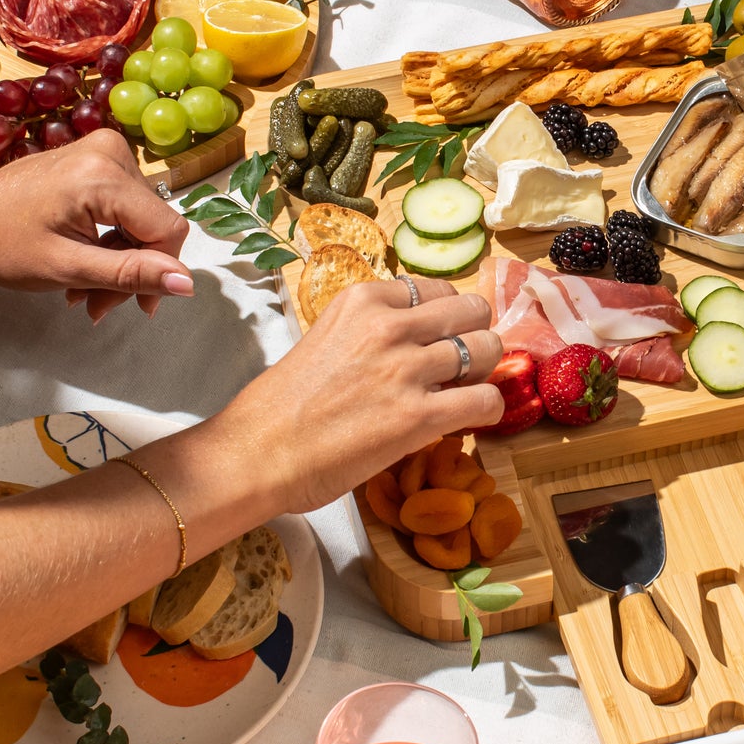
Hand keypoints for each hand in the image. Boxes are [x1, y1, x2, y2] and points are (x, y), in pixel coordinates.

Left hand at [0, 131, 192, 321]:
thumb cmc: (2, 244)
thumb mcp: (68, 268)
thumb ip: (131, 273)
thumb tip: (187, 284)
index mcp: (103, 175)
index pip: (167, 228)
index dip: (160, 269)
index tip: (138, 304)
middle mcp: (110, 152)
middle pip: (152, 224)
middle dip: (133, 270)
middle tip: (99, 305)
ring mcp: (105, 151)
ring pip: (142, 219)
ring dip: (121, 260)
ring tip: (87, 291)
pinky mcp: (98, 158)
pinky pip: (127, 206)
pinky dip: (112, 239)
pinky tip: (89, 262)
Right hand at [213, 278, 505, 514]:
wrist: (256, 454)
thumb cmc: (283, 406)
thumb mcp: (327, 338)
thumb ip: (372, 331)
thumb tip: (416, 339)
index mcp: (363, 300)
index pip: (436, 288)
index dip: (447, 316)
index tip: (441, 337)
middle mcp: (388, 326)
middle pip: (471, 310)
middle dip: (474, 335)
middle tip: (461, 363)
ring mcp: (406, 369)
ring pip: (486, 348)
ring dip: (483, 371)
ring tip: (463, 391)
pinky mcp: (418, 416)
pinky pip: (486, 400)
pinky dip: (488, 409)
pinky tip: (472, 418)